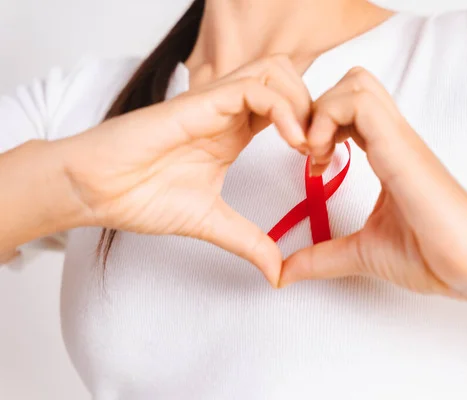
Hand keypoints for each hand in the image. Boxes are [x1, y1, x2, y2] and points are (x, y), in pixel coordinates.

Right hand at [61, 55, 310, 285]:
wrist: (95, 189)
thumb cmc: (140, 196)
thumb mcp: (211, 222)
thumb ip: (248, 241)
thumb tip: (277, 273)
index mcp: (235, 130)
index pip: (288, 107)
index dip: (313, 127)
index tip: (323, 163)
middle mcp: (229, 110)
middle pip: (289, 78)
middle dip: (315, 108)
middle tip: (323, 149)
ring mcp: (215, 102)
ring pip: (277, 71)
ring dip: (302, 103)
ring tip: (308, 145)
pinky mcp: (200, 101)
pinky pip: (254, 87)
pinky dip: (283, 109)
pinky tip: (291, 141)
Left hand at [280, 67, 466, 301]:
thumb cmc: (430, 256)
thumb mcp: (362, 253)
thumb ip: (323, 257)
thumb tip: (285, 273)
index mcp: (386, 155)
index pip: (351, 110)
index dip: (321, 127)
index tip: (313, 165)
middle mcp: (392, 139)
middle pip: (352, 84)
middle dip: (318, 109)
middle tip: (310, 151)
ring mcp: (397, 138)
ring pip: (354, 83)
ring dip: (322, 111)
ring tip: (318, 154)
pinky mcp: (399, 143)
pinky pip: (358, 102)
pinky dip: (328, 118)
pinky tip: (324, 156)